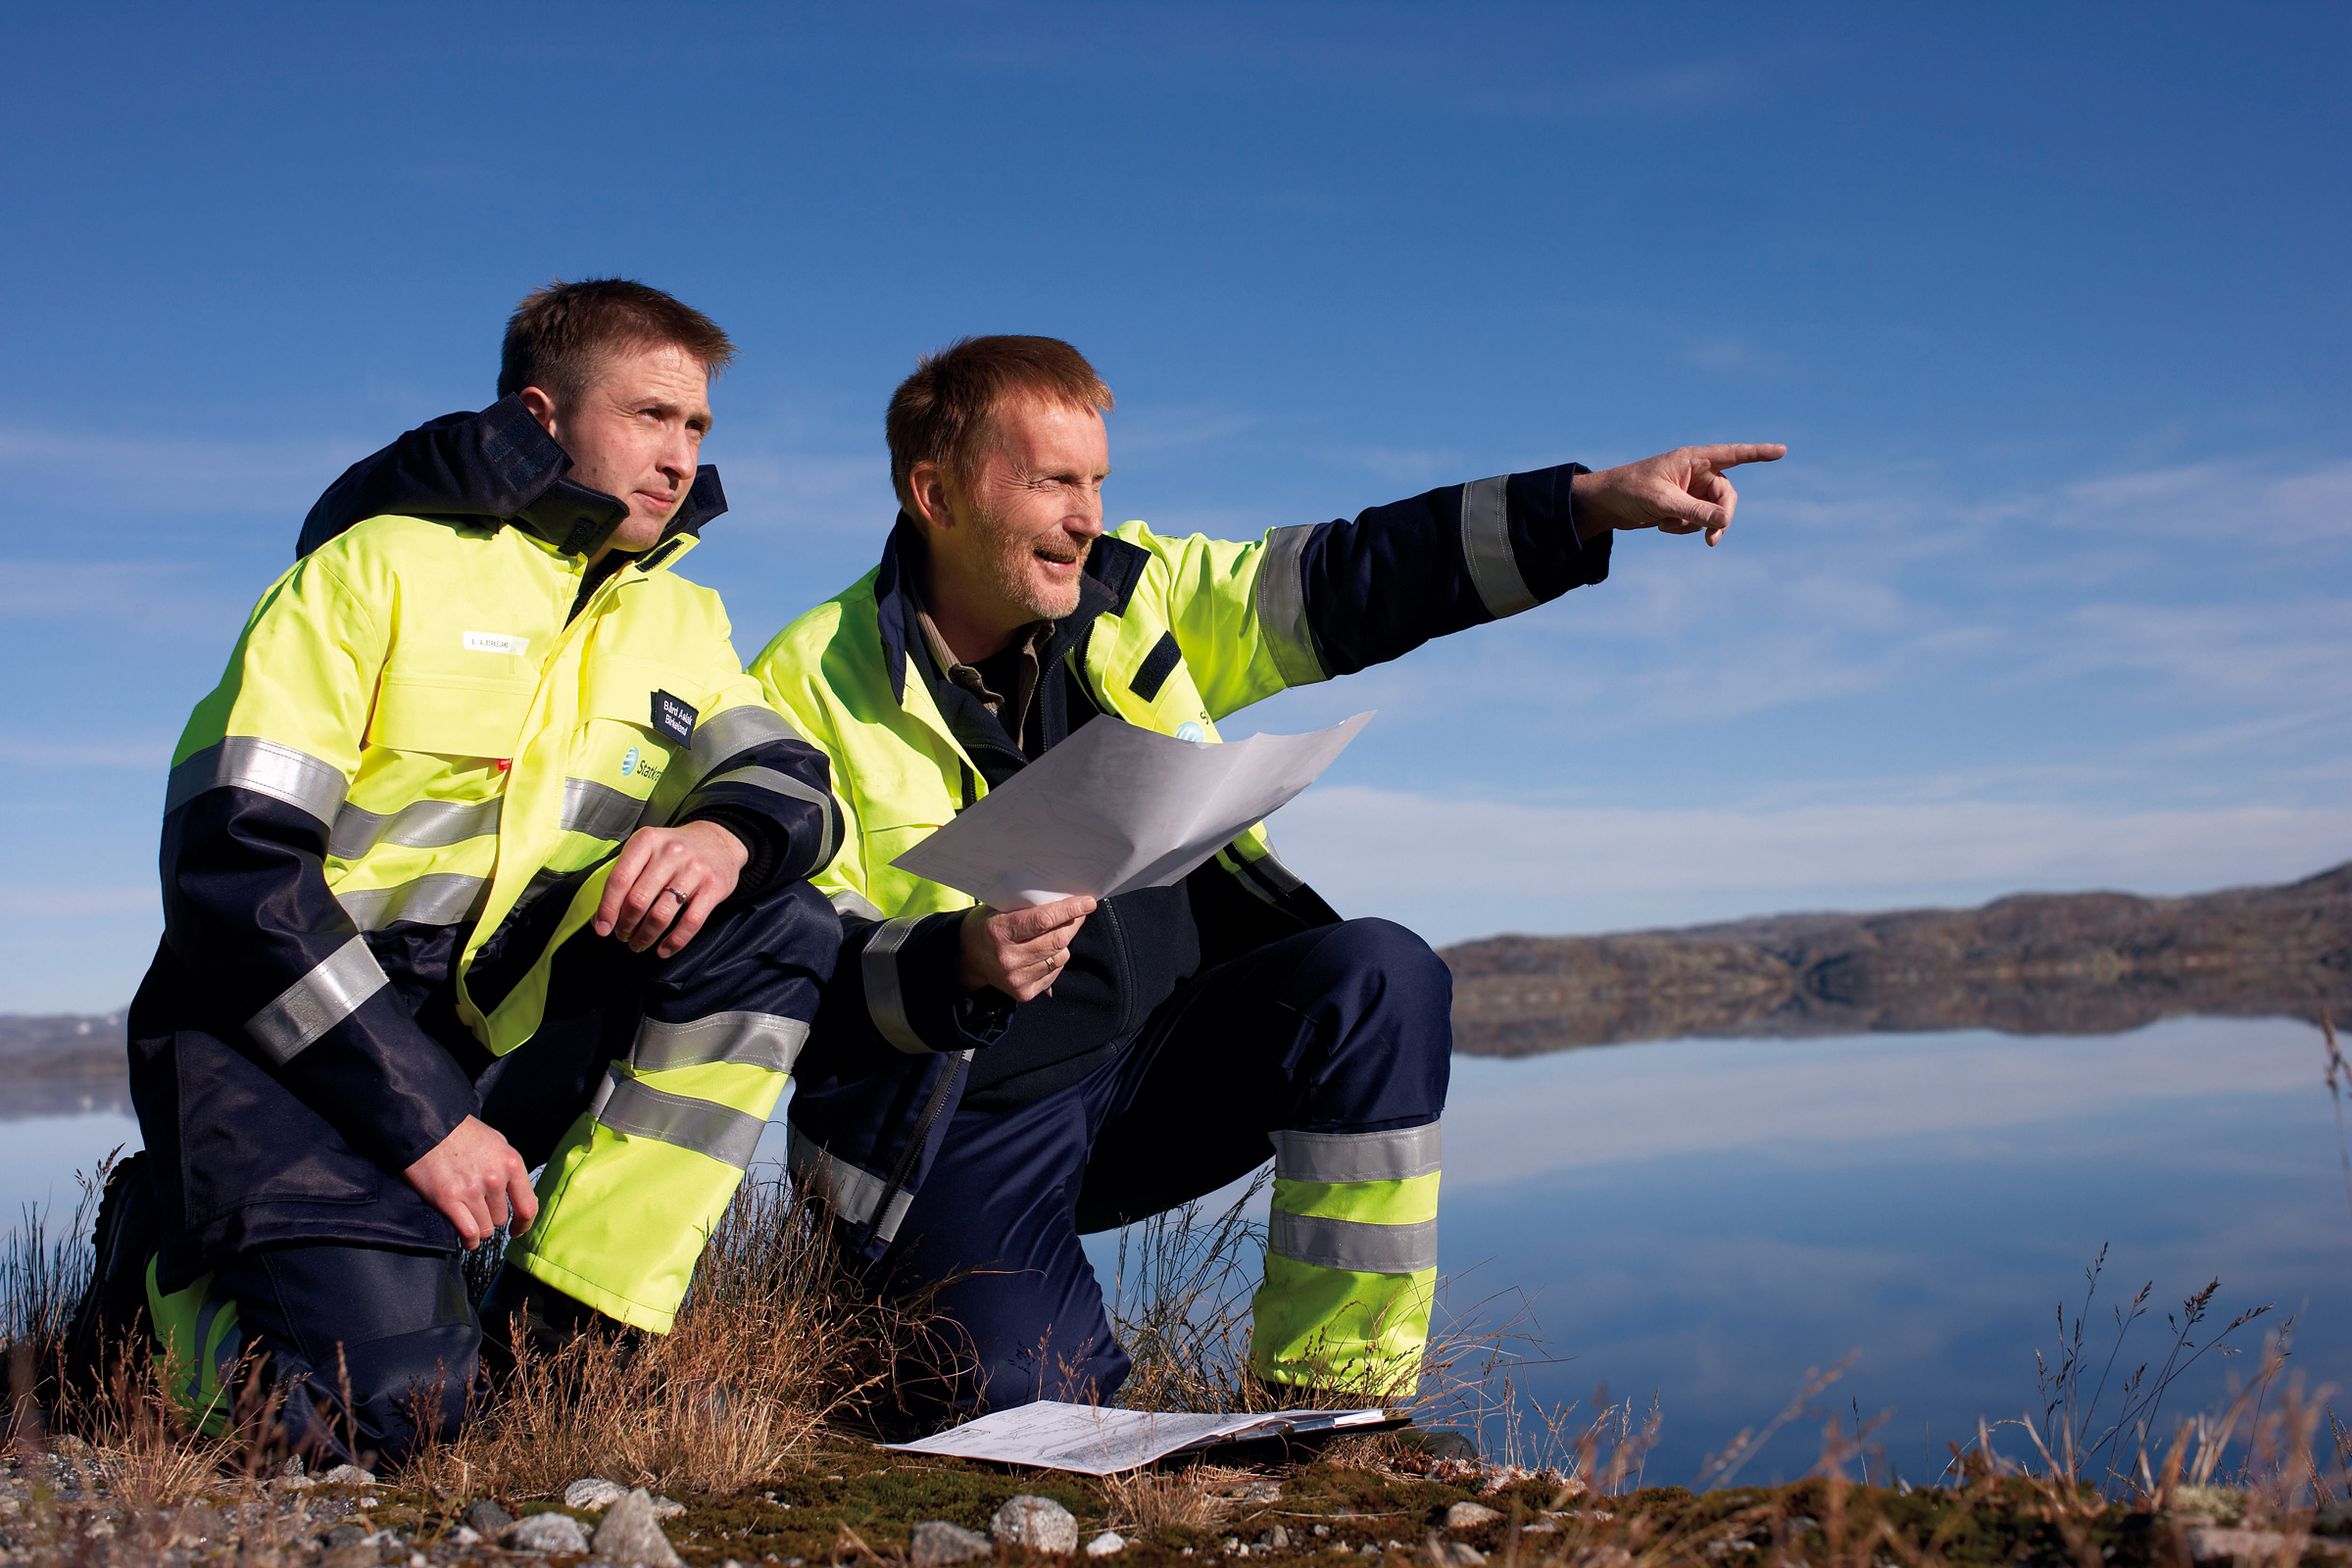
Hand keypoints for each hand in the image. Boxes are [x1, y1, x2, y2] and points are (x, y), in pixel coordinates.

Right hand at [403, 1115, 536, 1248]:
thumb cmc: (461, 1133)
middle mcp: (495, 1178)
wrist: (427, 1127)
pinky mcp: (449, 1200)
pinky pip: (468, 1233)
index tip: (517, 1229)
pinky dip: (469, 1241)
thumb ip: (508, 1168)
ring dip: (478, 1227)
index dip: (524, 1224)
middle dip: (491, 1216)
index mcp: (511, 1163)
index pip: (528, 1206)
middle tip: (478, 1207)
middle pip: (501, 1218)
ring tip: (469, 1219)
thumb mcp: (497, 1142)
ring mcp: (472, 1191)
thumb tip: (517, 1194)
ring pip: (485, 1228)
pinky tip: (467, 1240)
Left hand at [594, 820, 749, 957]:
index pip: (619, 879)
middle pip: (638, 900)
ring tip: (639, 943)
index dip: (607, 908)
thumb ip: (626, 876)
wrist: (720, 840)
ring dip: (645, 937)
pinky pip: (690, 922)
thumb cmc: (676, 851)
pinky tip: (664, 949)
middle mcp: (670, 853)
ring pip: (661, 915)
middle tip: (623, 935)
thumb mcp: (648, 849)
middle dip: (626, 925)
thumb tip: (602, 917)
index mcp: (647, 841)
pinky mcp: (713, 886)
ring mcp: (694, 869)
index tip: (602, 928)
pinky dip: (674, 942)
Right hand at [958, 895, 1095, 1001]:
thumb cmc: (989, 925)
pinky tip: (1044, 951)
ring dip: (1064, 941)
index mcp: (999, 932)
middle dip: (1074, 923)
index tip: (1088, 902)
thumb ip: (1029, 907)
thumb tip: (1068, 902)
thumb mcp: (1001, 908)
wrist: (968, 957)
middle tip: (1081, 911)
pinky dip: (1056, 958)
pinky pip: (1056, 971)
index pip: (1043, 920)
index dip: (1069, 909)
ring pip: (1061, 956)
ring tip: (1054, 932)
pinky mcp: (1024, 993)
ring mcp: (1016, 979)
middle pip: (1057, 940)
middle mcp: (1007, 959)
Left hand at [1571, 443, 1786, 546]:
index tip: (1782, 450)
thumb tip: (1725, 522)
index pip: (1733, 455)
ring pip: (1713, 513)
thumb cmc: (1629, 490)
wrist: (1605, 504)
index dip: (1758, 453)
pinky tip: (1662, 526)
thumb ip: (1695, 511)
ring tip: (1668, 525)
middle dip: (1719, 518)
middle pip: (1726, 496)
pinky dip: (1684, 528)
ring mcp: (1691, 490)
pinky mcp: (1684, 506)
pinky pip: (1698, 522)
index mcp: (1693, 458)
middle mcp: (1696, 472)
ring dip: (1695, 525)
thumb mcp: (1663, 501)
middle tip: (1711, 541)